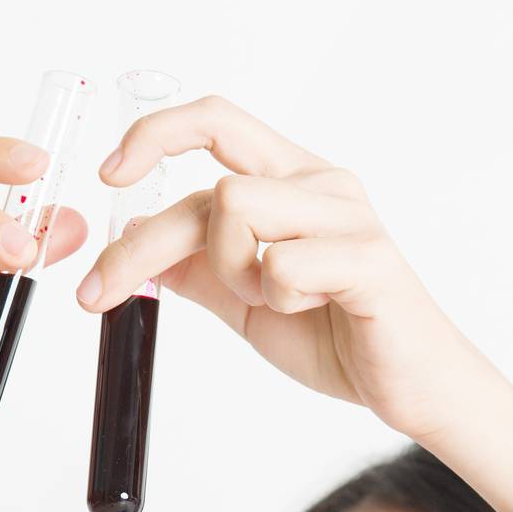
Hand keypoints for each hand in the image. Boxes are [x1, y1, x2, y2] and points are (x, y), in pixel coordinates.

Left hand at [73, 96, 482, 446]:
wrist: (410, 387)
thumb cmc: (341, 337)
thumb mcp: (248, 302)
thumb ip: (200, 268)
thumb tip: (134, 242)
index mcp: (292, 180)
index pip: (213, 124)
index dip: (154, 136)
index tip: (109, 175)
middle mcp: (320, 183)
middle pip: (210, 182)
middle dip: (144, 245)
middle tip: (102, 293)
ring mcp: (348, 215)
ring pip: (236, 211)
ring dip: (234, 274)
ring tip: (274, 301)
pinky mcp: (368, 258)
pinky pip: (282, 266)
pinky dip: (280, 299)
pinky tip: (317, 311)